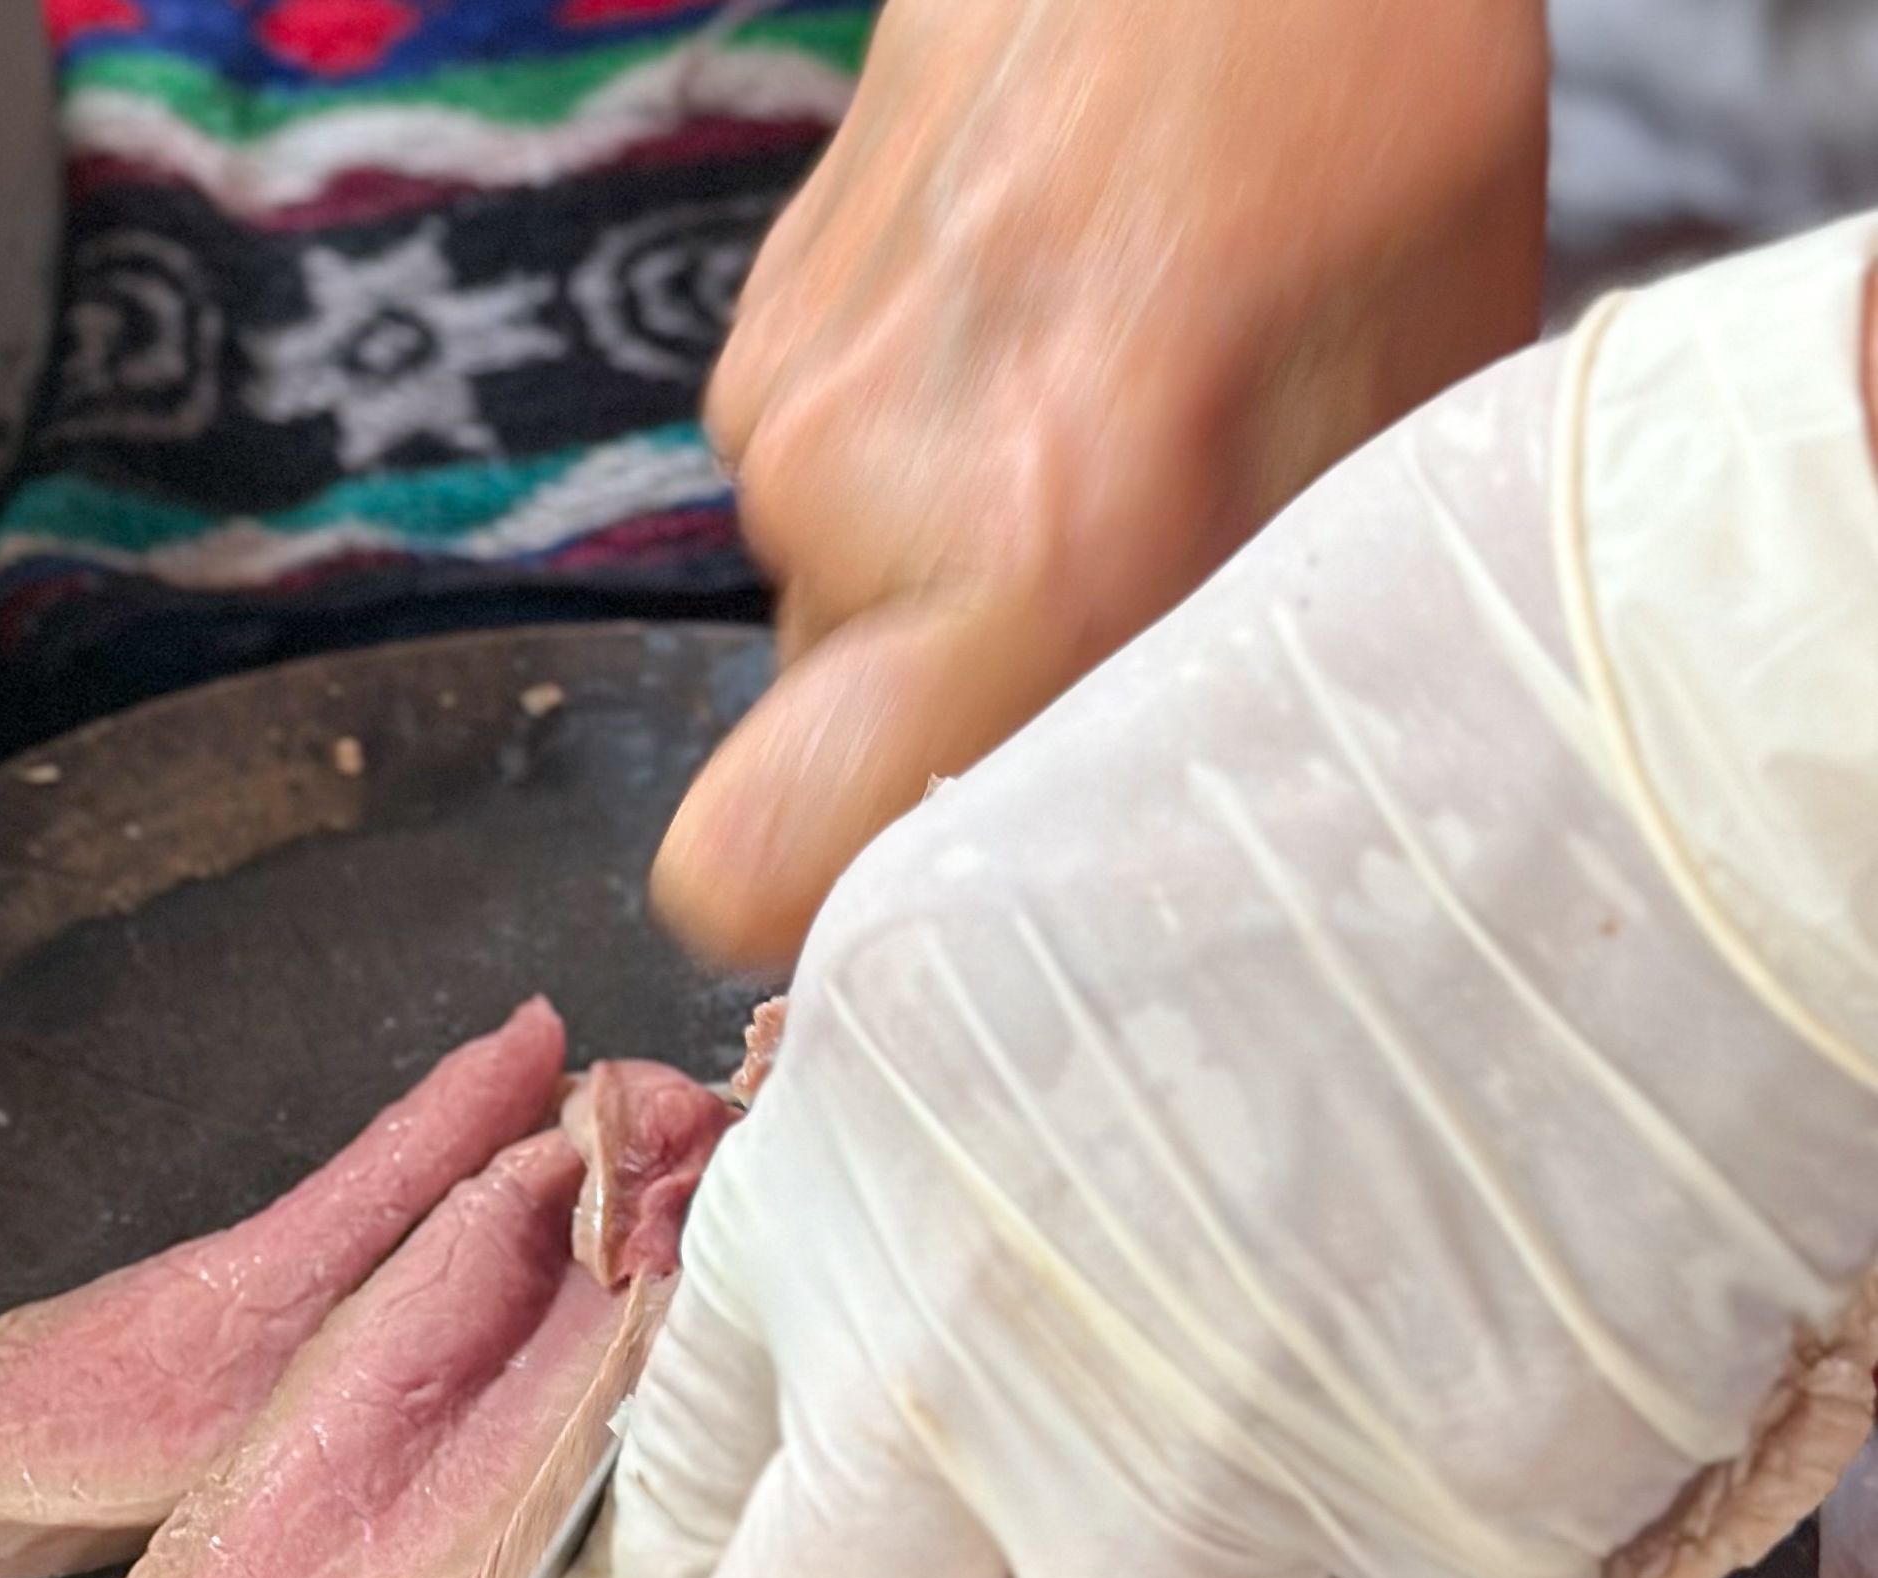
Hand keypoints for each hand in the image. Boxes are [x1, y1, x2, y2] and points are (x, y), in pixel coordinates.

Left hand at [619, 220, 1877, 1577]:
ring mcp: (1196, 1445)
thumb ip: (952, 1131)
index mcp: (847, 1141)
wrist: (1693, 661)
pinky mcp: (1468, 1509)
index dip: (750, 1571)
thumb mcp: (1033, 882)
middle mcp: (959, 1323)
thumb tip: (961, 1296)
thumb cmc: (1386, 698)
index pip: (675, 1477)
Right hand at [656, 0, 1547, 967]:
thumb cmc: (1350, 119)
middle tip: (1105, 604)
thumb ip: (1232, 667)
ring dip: (946, 573)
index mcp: (1018, 555)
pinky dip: (913, 460)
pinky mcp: (755, 323)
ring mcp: (775, 402)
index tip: (925, 872)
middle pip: (824, 749)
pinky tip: (1031, 343)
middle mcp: (849, 506)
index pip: (746, 865)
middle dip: (951, 715)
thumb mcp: (1385, 435)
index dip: (813, 905)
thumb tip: (1141, 827)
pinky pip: (819, 483)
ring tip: (1091, 429)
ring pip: (831, 609)